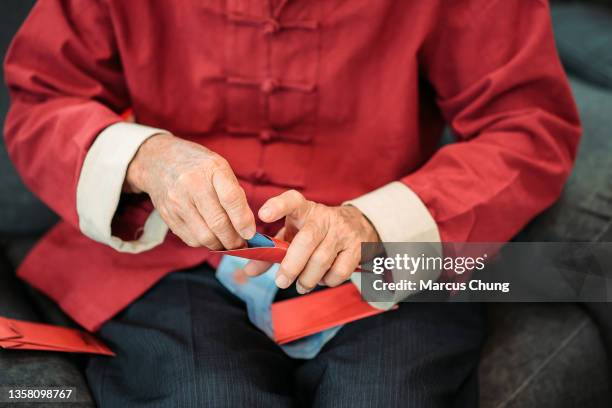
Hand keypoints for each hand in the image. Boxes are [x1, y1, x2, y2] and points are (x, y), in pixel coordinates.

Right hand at [125, 133, 255, 248]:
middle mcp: (192, 185)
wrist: (159, 160)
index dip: (243, 220)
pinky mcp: (167, 216)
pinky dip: (204, 243)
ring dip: (220, 245)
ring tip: (227, 242)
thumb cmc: (198, 166)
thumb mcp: (220, 168)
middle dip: (234, 240)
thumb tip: (247, 225)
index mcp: (211, 169)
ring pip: (204, 237)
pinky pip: (191, 239)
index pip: (231, 198)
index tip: (250, 234)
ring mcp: (177, 202)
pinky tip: (211, 237)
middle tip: (242, 245)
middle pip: (218, 223)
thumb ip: (235, 194)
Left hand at [243, 190, 378, 293]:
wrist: (356, 226)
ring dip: (307, 278)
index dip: (277, 206)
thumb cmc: (315, 232)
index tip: (263, 215)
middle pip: (307, 240)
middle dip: (291, 265)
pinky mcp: (356, 248)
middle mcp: (324, 217)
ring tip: (301, 285)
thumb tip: (249, 271)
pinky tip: (323, 279)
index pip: (292, 200)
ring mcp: (342, 232)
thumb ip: (271, 251)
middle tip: (281, 282)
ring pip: (322, 260)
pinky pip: (339, 271)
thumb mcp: (293, 234)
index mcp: (304, 210)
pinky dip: (327, 281)